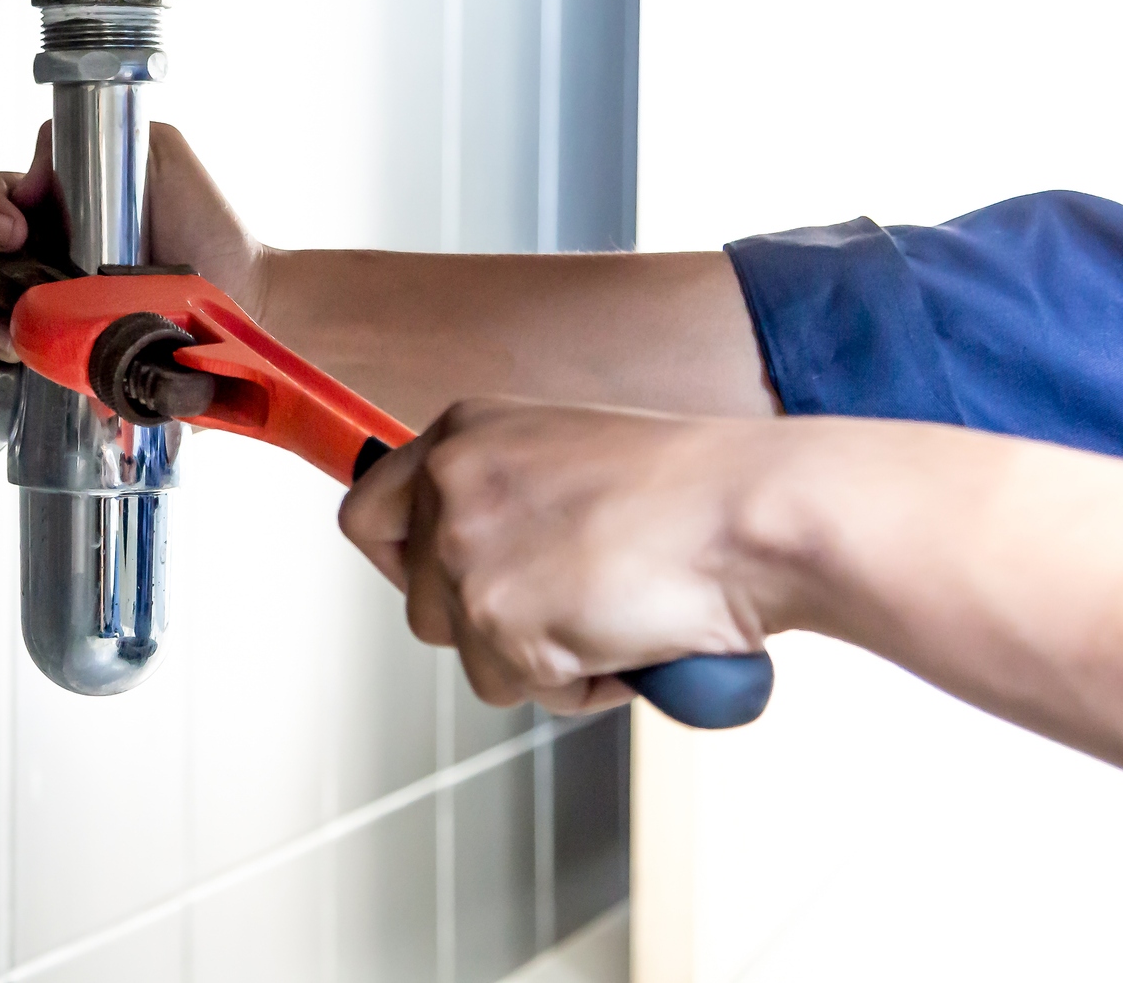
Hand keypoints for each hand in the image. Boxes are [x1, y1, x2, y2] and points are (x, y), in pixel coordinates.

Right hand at [0, 122, 265, 359]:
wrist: (245, 301)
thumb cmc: (206, 226)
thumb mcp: (156, 154)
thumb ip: (95, 139)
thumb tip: (35, 172)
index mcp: (41, 207)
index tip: (13, 230)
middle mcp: (23, 258)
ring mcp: (28, 312)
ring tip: (1, 334)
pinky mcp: (44, 360)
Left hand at [338, 398, 787, 714]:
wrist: (755, 513)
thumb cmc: (696, 492)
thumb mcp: (567, 457)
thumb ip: (502, 496)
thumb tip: (466, 557)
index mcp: (464, 433)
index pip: (367, 514)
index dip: (402, 563)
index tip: (445, 586)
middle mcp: (450, 483)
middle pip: (420, 604)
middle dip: (489, 625)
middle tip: (572, 604)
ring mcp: (466, 551)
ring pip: (469, 654)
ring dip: (538, 657)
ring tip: (613, 613)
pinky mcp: (497, 619)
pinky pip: (518, 689)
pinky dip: (576, 685)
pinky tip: (625, 637)